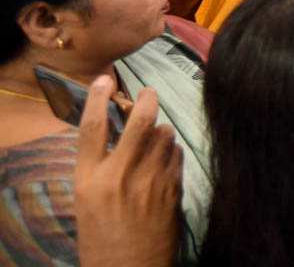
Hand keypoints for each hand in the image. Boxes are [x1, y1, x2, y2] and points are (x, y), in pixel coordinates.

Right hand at [74, 76, 180, 266]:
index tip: (104, 79)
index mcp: (89, 181)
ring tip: (156, 139)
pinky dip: (173, 151)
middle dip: (146, 100)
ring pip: (164, 135)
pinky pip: (176, 155)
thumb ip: (100, 170)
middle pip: (138, 122)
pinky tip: (167, 158)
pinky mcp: (173, 189)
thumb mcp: (88, 204)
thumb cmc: (102, 241)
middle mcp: (119, 176)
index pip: (91, 128)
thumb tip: (116, 140)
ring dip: (161, 131)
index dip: (96, 98)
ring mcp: (150, 181)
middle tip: (149, 92)